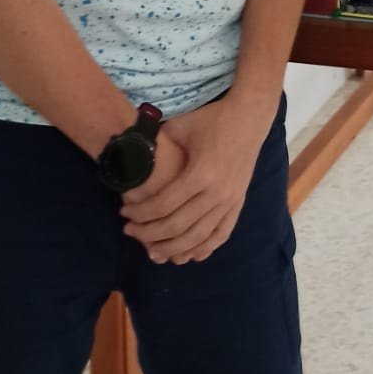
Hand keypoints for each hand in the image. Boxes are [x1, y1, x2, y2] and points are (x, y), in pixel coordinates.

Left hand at [122, 99, 264, 264]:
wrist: (249, 117)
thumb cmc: (211, 120)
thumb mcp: (180, 127)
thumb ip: (157, 145)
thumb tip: (131, 156)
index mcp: (200, 174)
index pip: (163, 205)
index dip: (140, 213)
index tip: (123, 212)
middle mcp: (217, 193)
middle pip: (177, 227)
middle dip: (149, 234)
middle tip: (130, 231)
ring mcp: (230, 202)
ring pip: (198, 238)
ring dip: (172, 249)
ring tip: (152, 250)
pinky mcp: (238, 204)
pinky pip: (220, 236)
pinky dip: (202, 249)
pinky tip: (185, 255)